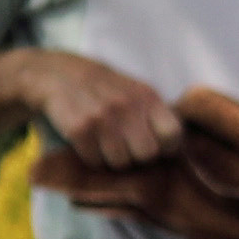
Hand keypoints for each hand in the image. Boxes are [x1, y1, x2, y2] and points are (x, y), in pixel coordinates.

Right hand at [28, 50, 178, 166]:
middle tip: (126, 147)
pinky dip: (91, 157)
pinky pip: (95, 162)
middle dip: (137, 157)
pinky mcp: (80, 129)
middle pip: (147, 155)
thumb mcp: (135, 90)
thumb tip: (180, 148)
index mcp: (147, 97)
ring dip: (112, 159)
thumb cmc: (105, 89)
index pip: (173, 135)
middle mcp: (127, 106)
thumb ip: (156, 115)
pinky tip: (87, 141)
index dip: (166, 147)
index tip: (155, 146)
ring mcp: (102, 118)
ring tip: (104, 142)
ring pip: (120, 163)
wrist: (58, 75)